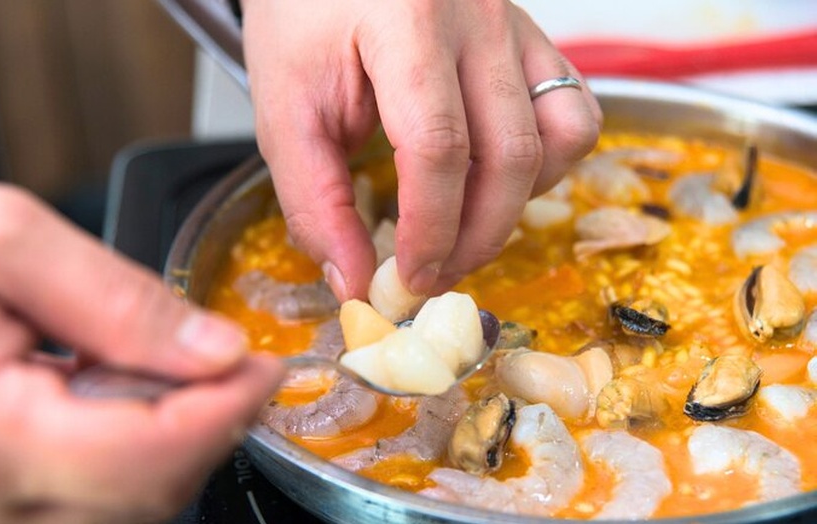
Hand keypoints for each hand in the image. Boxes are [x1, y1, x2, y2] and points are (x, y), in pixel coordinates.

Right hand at [0, 180, 283, 522]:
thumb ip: (115, 299)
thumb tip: (215, 349)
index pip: (154, 454)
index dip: (231, 407)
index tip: (265, 363)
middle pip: (148, 494)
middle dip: (208, 427)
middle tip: (229, 365)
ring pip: (122, 512)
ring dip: (168, 448)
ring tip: (159, 376)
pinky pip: (79, 511)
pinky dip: (121, 463)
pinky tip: (109, 408)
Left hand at [241, 0, 600, 300]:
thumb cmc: (301, 23)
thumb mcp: (285, 110)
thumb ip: (315, 200)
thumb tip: (356, 281)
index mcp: (406, 23)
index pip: (438, 146)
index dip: (430, 229)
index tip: (408, 277)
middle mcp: (477, 17)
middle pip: (510, 154)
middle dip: (476, 238)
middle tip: (433, 276)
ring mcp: (514, 25)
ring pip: (561, 135)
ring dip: (519, 203)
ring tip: (466, 227)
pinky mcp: (532, 39)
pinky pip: (574, 110)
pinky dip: (546, 164)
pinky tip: (495, 179)